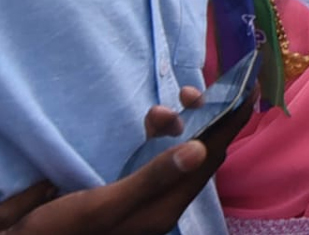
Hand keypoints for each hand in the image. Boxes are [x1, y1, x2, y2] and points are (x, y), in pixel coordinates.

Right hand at [0, 87, 247, 234]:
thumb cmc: (60, 231)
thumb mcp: (103, 206)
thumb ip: (151, 177)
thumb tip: (198, 148)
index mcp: (164, 207)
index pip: (212, 157)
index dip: (231, 122)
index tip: (248, 87)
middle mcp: (163, 203)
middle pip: (200, 153)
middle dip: (204, 118)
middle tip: (188, 91)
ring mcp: (148, 197)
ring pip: (179, 153)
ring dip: (177, 126)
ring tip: (159, 111)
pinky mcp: (130, 192)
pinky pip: (158, 157)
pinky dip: (159, 137)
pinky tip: (150, 125)